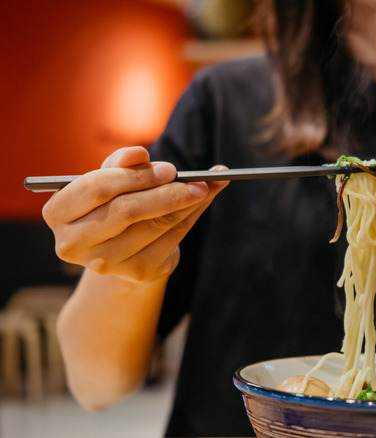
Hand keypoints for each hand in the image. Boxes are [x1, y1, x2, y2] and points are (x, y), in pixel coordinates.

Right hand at [42, 146, 229, 282]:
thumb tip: (138, 154)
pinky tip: (202, 203)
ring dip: (185, 204)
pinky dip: (190, 218)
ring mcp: (103, 262)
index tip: (169, 168)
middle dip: (165, 192)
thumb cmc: (113, 203)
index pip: (97, 188)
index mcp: (58, 211)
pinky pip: (170, 240)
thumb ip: (122, 163)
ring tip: (204, 188)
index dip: (135, 176)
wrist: (124, 248)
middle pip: (126, 210)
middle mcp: (73, 242)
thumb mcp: (111, 179)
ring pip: (153, 225)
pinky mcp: (135, 272)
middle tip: (194, 180)